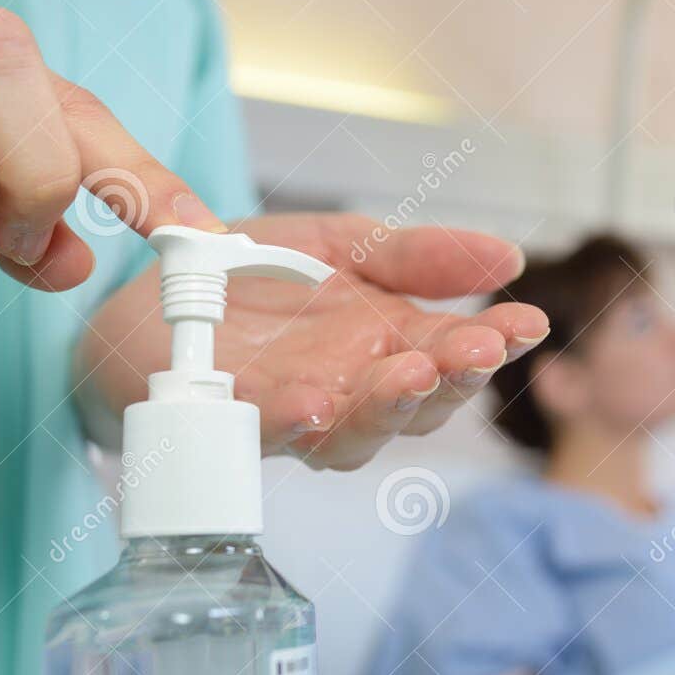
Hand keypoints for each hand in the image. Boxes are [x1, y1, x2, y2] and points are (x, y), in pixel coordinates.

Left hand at [78, 213, 548, 469]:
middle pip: (419, 405)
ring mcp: (298, 411)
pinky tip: (314, 402)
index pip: (458, 351)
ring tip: (411, 372)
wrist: (149, 290)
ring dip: (386, 407)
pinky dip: (294, 420)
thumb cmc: (252, 274)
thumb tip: (509, 256)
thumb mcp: (342, 240)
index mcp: (390, 341)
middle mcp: (354, 388)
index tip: (525, 323)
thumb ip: (418, 253)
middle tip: (473, 351)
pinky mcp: (233, 419)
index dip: (496, 343)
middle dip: (452, 380)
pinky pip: (268, 432)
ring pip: (356, 434)